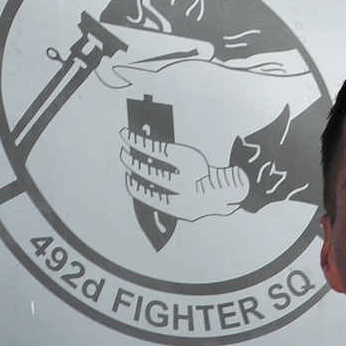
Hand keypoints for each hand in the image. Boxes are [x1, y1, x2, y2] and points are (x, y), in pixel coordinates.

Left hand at [118, 130, 249, 220]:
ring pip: (152, 190)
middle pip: (153, 173)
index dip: (140, 143)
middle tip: (123, 151)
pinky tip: (132, 183)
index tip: (125, 134)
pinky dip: (141, 192)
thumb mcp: (187, 155)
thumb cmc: (200, 171)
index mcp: (191, 162)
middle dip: (134, 162)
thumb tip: (140, 148)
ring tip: (127, 166)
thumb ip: (166, 153)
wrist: (222, 194)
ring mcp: (184, 200)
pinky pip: (155, 202)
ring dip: (135, 177)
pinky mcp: (180, 212)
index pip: (160, 151)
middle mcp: (188, 182)